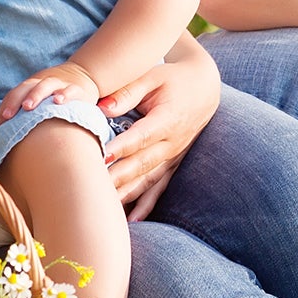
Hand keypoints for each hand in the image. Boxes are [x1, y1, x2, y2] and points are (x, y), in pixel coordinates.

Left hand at [0, 61, 98, 123]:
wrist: (82, 76)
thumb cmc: (54, 98)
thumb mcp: (39, 102)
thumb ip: (24, 114)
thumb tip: (5, 134)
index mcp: (31, 86)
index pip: (16, 93)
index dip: (7, 105)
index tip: (1, 121)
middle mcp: (43, 83)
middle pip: (28, 87)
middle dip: (16, 100)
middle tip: (9, 115)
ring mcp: (60, 85)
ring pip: (46, 85)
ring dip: (35, 95)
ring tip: (28, 107)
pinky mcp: (77, 90)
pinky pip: (70, 90)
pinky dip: (64, 94)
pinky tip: (58, 101)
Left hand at [100, 51, 220, 219]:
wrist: (204, 87)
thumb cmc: (172, 79)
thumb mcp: (151, 77)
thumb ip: (127, 92)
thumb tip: (103, 107)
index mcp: (167, 119)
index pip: (141, 137)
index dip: (122, 148)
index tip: (102, 157)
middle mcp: (172, 143)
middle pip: (141, 163)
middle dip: (118, 177)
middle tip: (93, 186)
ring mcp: (174, 156)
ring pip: (148, 180)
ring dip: (127, 194)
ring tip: (106, 207)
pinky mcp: (173, 164)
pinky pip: (159, 188)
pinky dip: (146, 205)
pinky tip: (132, 221)